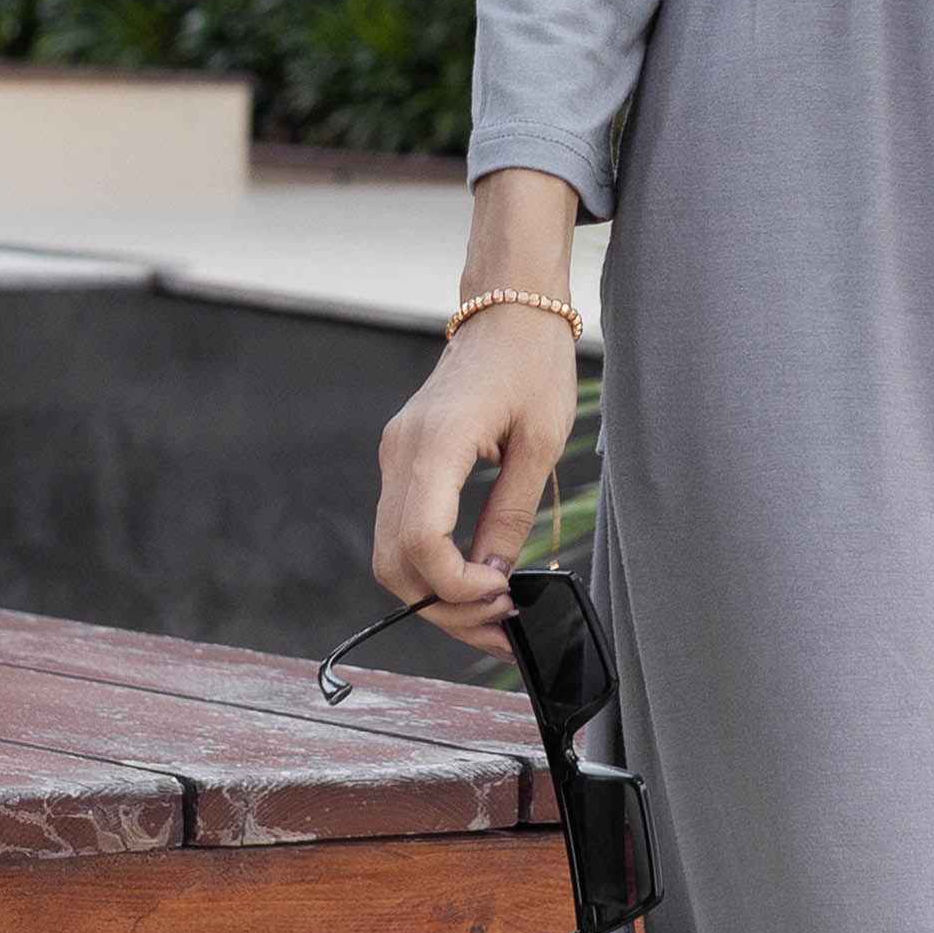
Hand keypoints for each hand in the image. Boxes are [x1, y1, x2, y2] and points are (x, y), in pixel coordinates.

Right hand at [373, 308, 580, 656]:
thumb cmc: (532, 362)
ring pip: (393, 554)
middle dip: (445, 607)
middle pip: (396, 562)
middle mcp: (401, 452)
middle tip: (500, 623)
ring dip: (436, 593)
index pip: (421, 542)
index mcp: (436, 443)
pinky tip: (473, 579)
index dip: (457, 585)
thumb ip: (511, 514)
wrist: (508, 309)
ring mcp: (395, 456)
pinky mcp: (404, 460)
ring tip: (492, 612)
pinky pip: (403, 528)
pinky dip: (432, 565)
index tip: (502, 594)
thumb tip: (495, 577)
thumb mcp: (540, 442)